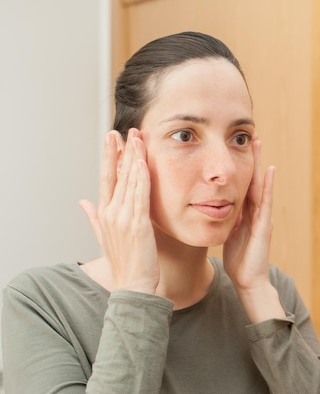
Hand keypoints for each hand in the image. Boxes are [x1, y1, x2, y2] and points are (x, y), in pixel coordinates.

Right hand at [79, 129, 158, 293]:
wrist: (132, 284)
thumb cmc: (123, 261)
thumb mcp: (104, 236)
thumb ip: (93, 217)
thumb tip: (83, 201)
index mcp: (103, 213)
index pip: (106, 178)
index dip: (109, 158)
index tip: (112, 139)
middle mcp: (110, 213)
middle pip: (116, 175)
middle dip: (120, 151)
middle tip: (123, 131)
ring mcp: (123, 218)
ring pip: (128, 181)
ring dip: (133, 158)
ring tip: (137, 138)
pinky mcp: (137, 224)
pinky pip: (139, 195)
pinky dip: (140, 178)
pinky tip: (141, 162)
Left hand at [223, 138, 282, 321]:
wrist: (249, 281)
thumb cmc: (238, 260)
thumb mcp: (228, 234)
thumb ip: (225, 219)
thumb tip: (213, 206)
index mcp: (245, 212)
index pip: (242, 183)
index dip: (240, 164)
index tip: (236, 144)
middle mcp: (256, 211)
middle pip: (253, 178)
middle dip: (251, 156)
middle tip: (250, 133)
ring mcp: (262, 216)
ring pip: (260, 184)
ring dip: (259, 162)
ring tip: (257, 142)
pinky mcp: (265, 225)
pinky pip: (266, 201)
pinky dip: (269, 185)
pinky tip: (269, 169)